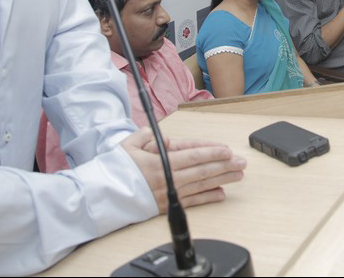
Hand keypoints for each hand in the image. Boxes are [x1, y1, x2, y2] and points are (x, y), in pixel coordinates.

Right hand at [122, 128, 246, 209]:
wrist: (102, 196)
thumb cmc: (116, 168)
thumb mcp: (130, 144)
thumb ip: (150, 137)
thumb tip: (169, 139)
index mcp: (159, 161)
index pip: (191, 155)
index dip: (211, 152)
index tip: (226, 149)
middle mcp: (166, 178)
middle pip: (201, 170)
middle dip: (224, 165)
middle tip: (241, 162)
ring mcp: (168, 193)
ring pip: (200, 185)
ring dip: (221, 179)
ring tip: (238, 175)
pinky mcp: (166, 206)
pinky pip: (191, 202)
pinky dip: (208, 198)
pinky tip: (221, 193)